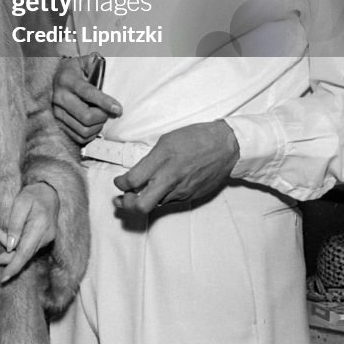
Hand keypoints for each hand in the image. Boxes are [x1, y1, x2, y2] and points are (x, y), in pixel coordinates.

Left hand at [0, 182, 58, 282]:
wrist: (50, 192)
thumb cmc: (32, 195)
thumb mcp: (20, 203)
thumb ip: (14, 224)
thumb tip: (10, 247)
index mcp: (40, 227)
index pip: (25, 252)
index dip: (14, 266)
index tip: (4, 277)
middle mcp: (46, 237)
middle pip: (25, 256)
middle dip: (6, 261)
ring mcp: (47, 239)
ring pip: (26, 253)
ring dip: (10, 255)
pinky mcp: (45, 239)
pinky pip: (30, 248)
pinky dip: (18, 250)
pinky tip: (7, 246)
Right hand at [51, 56, 121, 144]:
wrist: (56, 78)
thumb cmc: (76, 70)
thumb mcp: (85, 61)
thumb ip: (95, 62)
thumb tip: (103, 67)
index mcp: (67, 79)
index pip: (87, 93)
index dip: (104, 102)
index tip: (118, 109)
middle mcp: (59, 97)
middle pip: (85, 116)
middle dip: (102, 116)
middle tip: (108, 112)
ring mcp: (57, 112)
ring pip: (83, 129)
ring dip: (97, 127)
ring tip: (101, 117)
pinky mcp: (59, 123)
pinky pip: (78, 137)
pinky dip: (90, 135)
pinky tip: (94, 125)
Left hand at [113, 121, 239, 214]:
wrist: (224, 147)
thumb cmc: (195, 138)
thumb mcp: (166, 140)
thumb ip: (151, 159)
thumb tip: (138, 173)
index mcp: (162, 159)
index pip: (133, 180)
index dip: (120, 184)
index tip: (118, 181)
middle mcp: (170, 179)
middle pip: (141, 205)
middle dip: (126, 205)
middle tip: (121, 199)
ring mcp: (181, 191)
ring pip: (155, 205)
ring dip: (143, 202)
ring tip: (136, 195)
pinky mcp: (190, 197)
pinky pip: (169, 202)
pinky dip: (160, 199)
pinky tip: (158, 191)